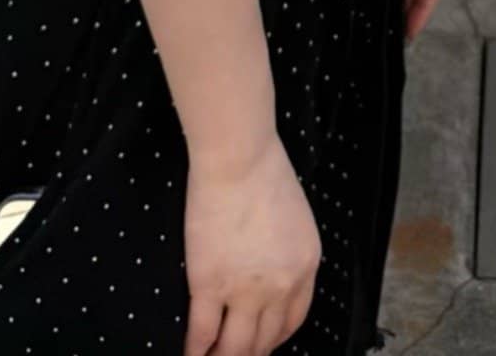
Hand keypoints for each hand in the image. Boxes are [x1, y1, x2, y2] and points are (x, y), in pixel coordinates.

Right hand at [183, 131, 321, 355]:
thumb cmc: (264, 172)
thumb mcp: (296, 219)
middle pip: (265, 341)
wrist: (238, 159)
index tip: (262, 344)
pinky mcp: (208, 285)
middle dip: (249, 354)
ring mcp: (244, 290)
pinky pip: (202, 333)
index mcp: (305, 267)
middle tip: (234, 354)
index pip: (293, 321)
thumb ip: (288, 253)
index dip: (274, 339)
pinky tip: (190, 354)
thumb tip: (271, 272)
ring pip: (236, 348)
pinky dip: (195, 350)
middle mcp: (280, 287)